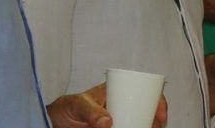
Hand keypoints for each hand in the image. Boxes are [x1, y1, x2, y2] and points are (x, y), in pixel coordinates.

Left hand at [46, 82, 167, 127]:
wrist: (54, 121)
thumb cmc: (68, 106)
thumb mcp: (79, 104)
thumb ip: (92, 112)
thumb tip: (108, 122)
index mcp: (118, 91)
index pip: (144, 91)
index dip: (157, 101)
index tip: (160, 114)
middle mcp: (121, 105)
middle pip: (145, 109)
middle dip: (155, 119)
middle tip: (156, 127)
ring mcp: (117, 119)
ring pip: (137, 123)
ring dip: (145, 126)